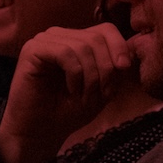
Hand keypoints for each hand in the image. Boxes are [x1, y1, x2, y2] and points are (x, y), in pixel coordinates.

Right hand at [0, 23, 132, 162]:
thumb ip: (115, 67)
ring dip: (90, 76)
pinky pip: (65, 53)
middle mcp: (60, 36)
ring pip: (82, 46)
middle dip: (105, 69)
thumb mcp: (102, 88)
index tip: (124, 68)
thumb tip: (130, 48)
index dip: (119, 46)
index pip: (105, 30)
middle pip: (96, 38)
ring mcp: (45, 40)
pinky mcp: (32, 50)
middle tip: (101, 94)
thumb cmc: (68, 111)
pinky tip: (72, 90)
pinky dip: (75, 75)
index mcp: (76, 40)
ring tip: (83, 96)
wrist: (39, 132)